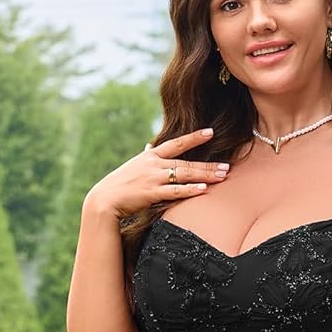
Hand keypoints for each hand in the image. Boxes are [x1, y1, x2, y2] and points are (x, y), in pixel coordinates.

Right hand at [84, 127, 228, 219]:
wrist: (105, 200)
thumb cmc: (120, 185)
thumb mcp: (134, 166)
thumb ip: (146, 158)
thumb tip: (151, 148)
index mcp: (151, 156)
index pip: (176, 144)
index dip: (194, 137)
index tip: (210, 132)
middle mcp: (154, 164)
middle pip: (186, 162)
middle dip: (208, 164)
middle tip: (227, 166)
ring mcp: (153, 178)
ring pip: (184, 175)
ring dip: (204, 175)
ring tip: (222, 176)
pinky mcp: (151, 193)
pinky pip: (175, 191)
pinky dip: (189, 190)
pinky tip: (203, 189)